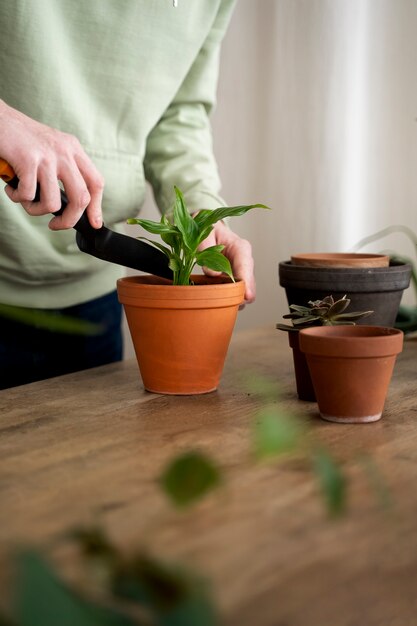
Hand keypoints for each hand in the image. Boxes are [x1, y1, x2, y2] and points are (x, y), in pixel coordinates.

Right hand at [0, 100, 103, 229]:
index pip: (96, 182)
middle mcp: (65, 152)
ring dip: (35, 209)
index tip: (93, 223)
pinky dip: (17, 197)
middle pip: (81, 198)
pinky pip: (28, 195)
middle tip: (55, 225)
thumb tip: (73, 206)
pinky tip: (11, 187)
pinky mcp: (28, 160)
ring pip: (52, 203)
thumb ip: (64, 170)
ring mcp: (47, 156)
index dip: (97, 207)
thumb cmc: (21, 139)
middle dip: (69, 220)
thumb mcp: (51, 149)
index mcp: (73, 149)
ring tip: (24, 199)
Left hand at [198, 219, 255, 304]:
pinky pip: (238, 292)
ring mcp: (243, 271)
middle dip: (240, 296)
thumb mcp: (204, 236)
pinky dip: (230, 297)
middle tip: (225, 303)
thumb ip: (206, 250)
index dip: (247, 283)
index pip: (247, 267)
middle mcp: (245, 261)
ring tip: (218, 300)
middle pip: (250, 284)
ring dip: (234, 298)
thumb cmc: (208, 230)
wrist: (209, 229)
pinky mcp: (237, 278)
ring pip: (245, 291)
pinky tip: (217, 297)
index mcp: (240, 248)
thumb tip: (213, 273)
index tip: (246, 296)